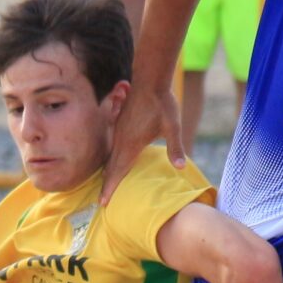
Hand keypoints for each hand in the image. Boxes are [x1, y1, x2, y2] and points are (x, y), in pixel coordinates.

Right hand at [100, 83, 180, 202]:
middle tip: (101, 202)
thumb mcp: (173, 126)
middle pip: (110, 167)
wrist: (150, 79)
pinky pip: (112, 147)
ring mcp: (118, 131)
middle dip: (106, 185)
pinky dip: (111, 159)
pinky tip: (113, 161)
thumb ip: (176, 147)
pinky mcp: (120, 124)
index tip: (103, 203)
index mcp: (131, 144)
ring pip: (110, 157)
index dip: (110, 188)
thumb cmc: (163, 103)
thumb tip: (180, 167)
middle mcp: (121, 139)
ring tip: (106, 185)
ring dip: (108, 172)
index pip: (118, 171)